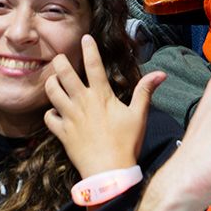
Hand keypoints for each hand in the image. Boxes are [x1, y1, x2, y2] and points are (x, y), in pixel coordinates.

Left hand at [45, 35, 165, 177]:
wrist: (108, 172)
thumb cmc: (126, 143)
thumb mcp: (139, 115)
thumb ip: (145, 91)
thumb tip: (161, 74)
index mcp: (101, 96)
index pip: (94, 66)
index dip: (89, 49)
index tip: (85, 38)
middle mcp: (83, 102)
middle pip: (64, 74)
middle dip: (59, 62)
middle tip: (59, 57)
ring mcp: (70, 117)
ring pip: (52, 92)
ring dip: (51, 83)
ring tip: (54, 80)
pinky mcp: (62, 132)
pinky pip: (49, 117)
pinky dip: (50, 112)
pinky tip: (55, 111)